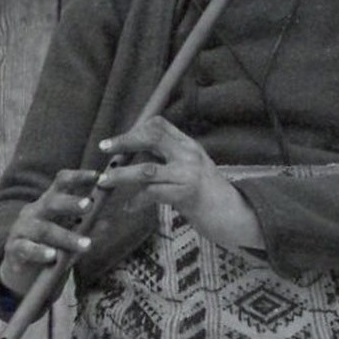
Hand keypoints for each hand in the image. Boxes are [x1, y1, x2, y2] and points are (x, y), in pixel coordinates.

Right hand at [0, 169, 97, 297]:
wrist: (23, 267)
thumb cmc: (51, 243)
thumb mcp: (70, 233)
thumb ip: (85, 227)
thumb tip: (106, 223)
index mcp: (51, 202)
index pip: (62, 183)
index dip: (79, 177)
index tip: (99, 177)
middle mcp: (35, 211)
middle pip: (52, 203)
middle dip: (71, 203)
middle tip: (89, 205)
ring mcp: (22, 229)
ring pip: (44, 230)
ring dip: (66, 237)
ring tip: (86, 245)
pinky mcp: (14, 248)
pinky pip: (26, 248)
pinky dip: (39, 252)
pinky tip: (52, 256)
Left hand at [95, 115, 264, 251]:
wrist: (233, 214)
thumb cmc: (209, 194)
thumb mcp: (192, 169)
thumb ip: (170, 158)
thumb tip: (135, 154)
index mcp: (189, 145)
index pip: (159, 124)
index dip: (135, 129)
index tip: (117, 141)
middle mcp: (189, 155)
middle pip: (151, 138)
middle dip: (124, 142)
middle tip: (105, 149)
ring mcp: (188, 174)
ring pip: (146, 169)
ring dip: (121, 175)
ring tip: (104, 180)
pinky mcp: (186, 194)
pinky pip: (152, 194)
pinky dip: (136, 201)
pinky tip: (128, 207)